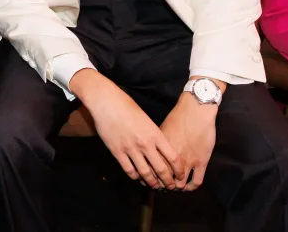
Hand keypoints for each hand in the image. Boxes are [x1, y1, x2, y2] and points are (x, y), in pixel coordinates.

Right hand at [71, 69, 182, 187]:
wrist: (107, 102)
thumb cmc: (127, 106)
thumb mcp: (146, 119)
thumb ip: (153, 134)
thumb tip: (159, 148)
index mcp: (155, 134)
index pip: (173, 157)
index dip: (178, 170)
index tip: (180, 175)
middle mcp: (145, 143)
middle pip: (161, 169)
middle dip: (167, 181)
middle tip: (170, 186)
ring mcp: (131, 149)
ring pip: (145, 172)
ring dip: (151, 182)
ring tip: (154, 186)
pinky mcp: (117, 151)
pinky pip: (129, 170)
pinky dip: (134, 176)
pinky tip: (137, 176)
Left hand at [160, 92, 218, 190]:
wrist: (196, 110)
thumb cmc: (178, 117)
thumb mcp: (161, 130)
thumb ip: (156, 144)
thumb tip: (150, 152)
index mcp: (160, 150)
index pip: (152, 171)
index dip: (151, 178)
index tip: (151, 180)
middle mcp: (172, 158)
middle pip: (164, 180)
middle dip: (163, 185)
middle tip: (164, 185)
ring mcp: (188, 162)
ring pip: (179, 184)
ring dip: (177, 187)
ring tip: (176, 186)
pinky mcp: (201, 162)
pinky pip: (195, 182)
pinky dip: (191, 187)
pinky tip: (188, 186)